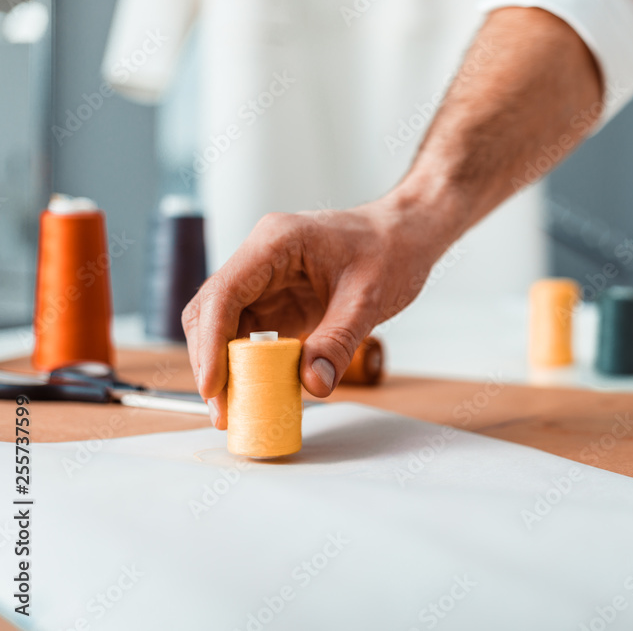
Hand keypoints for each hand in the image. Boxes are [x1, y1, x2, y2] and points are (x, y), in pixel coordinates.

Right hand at [182, 195, 447, 428]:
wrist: (407, 236)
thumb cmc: (391, 250)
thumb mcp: (369, 298)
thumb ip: (339, 340)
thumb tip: (311, 384)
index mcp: (276, 242)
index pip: (224, 294)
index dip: (211, 343)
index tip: (213, 386)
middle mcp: (262, 258)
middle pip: (212, 312)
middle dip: (211, 362)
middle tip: (224, 410)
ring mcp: (267, 279)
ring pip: (225, 326)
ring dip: (227, 367)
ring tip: (236, 409)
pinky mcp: (278, 300)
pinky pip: (251, 334)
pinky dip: (250, 364)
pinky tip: (257, 391)